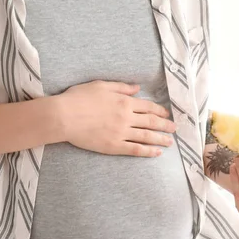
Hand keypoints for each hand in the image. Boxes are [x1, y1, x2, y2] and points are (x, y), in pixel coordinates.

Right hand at [57, 80, 175, 156]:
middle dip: (165, 126)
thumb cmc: (78, 98)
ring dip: (160, 139)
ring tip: (170, 142)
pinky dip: (148, 151)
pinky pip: (135, 149)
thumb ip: (121, 87)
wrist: (63, 116)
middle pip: (151, 122)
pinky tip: (156, 153)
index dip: (159, 111)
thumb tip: (137, 88)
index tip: (167, 114)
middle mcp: (126, 117)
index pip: (148, 106)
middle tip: (174, 129)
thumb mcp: (101, 85)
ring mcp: (121, 133)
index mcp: (124, 101)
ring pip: (146, 136)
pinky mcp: (114, 146)